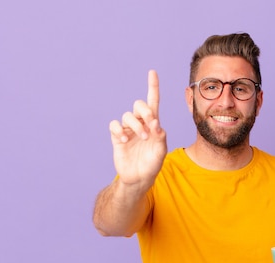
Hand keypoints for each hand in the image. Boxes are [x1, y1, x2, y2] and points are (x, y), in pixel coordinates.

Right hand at [109, 70, 167, 187]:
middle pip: (139, 105)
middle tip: (150, 126)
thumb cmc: (152, 165)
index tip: (152, 72)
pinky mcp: (117, 137)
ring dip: (136, 125)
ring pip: (128, 115)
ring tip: (140, 138)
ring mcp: (128, 130)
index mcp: (153, 124)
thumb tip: (156, 123)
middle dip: (144, 112)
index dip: (153, 87)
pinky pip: (114, 125)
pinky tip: (125, 140)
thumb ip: (160, 137)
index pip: (153, 102)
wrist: (139, 178)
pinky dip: (119, 130)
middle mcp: (140, 124)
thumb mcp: (161, 152)